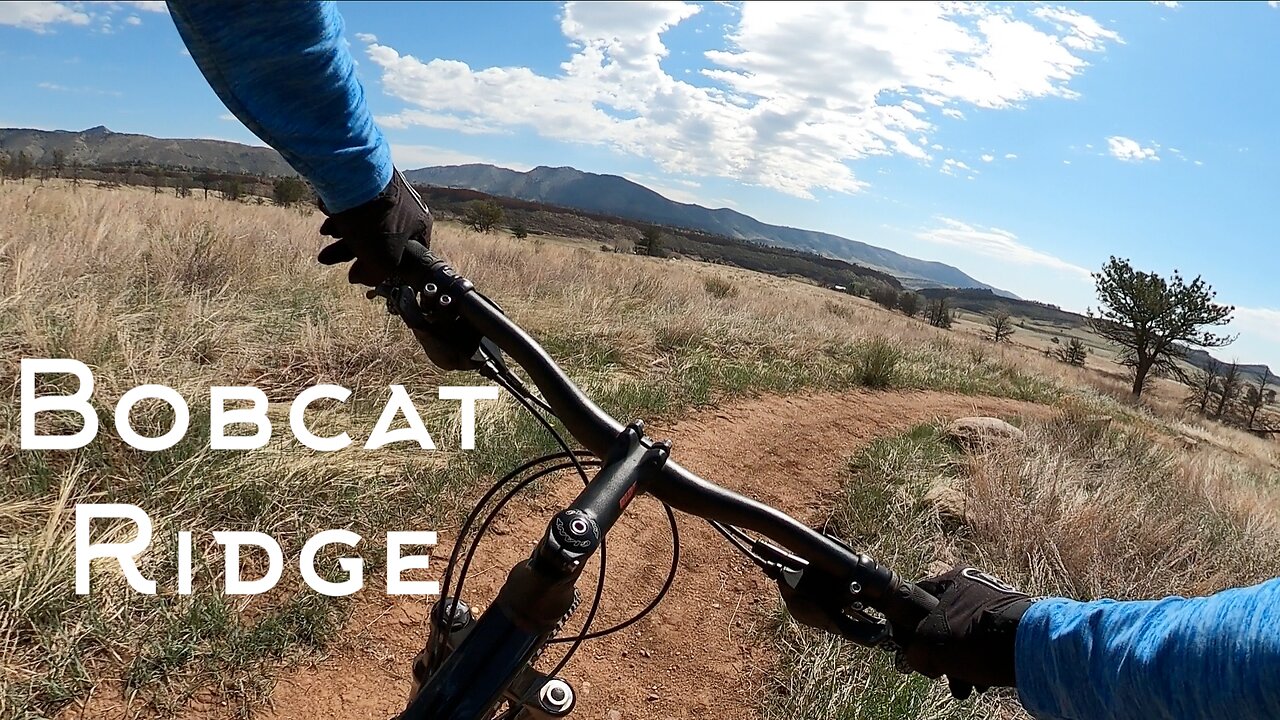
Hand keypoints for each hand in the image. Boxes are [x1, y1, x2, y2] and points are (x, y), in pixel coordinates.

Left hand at [318, 169, 432, 286]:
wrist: (351, 173)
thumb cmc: (372, 220)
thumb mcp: (381, 260)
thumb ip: (375, 276)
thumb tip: (360, 279)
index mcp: (420, 224)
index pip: (409, 256)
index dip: (386, 269)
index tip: (364, 273)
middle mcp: (408, 207)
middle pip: (379, 240)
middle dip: (351, 251)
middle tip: (328, 257)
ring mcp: (387, 192)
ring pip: (363, 223)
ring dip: (342, 234)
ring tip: (324, 234)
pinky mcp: (368, 181)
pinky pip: (355, 205)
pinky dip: (341, 214)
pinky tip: (327, 216)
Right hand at [897, 567, 1035, 699]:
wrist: (1034, 650)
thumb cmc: (978, 640)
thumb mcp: (932, 645)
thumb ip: (914, 649)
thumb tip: (916, 657)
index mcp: (953, 579)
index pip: (917, 599)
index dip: (908, 626)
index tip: (911, 649)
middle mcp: (975, 586)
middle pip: (941, 623)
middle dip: (939, 654)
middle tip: (940, 673)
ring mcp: (995, 605)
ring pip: (964, 638)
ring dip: (958, 664)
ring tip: (962, 687)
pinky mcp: (1011, 625)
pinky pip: (984, 644)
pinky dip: (979, 662)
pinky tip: (981, 682)